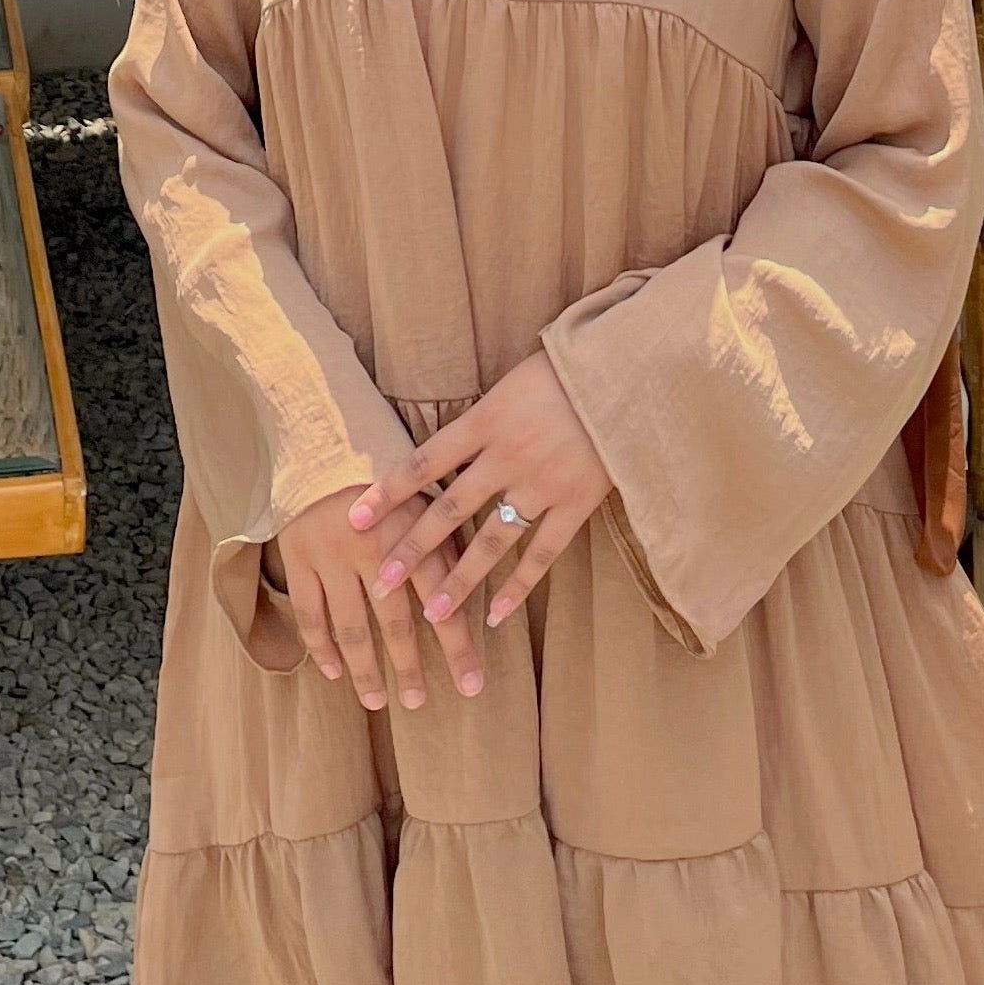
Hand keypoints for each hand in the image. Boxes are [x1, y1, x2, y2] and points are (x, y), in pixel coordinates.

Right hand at [266, 484, 485, 710]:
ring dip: (367, 670)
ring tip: (378, 701)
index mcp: (412, 531)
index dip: (458, 648)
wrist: (323, 438)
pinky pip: (310, 613)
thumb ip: (444, 545)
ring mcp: (331, 554)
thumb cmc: (386, 474)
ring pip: (352, 627)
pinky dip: (321, 646)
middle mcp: (372, 547)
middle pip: (395, 623)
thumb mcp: (424, 499)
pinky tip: (334, 672)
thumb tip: (471, 597)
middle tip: (420, 703)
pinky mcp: (298, 556)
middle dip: (410, 669)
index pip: (441, 601)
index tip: (472, 687)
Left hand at [352, 353, 610, 629]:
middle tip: (380, 583)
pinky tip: (496, 615)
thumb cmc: (567, 369)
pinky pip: (541, 553)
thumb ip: (481, 421)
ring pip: (491, 542)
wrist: (629, 370)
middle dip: (413, 549)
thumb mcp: (512, 383)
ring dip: (460, 581)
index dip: (388, 492)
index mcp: (487, 419)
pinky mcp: (576, 502)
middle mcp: (508, 455)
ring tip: (432, 614)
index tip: (354, 519)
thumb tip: (442, 453)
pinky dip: (518, 586)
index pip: (424, 462)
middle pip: (450, 510)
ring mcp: (542, 483)